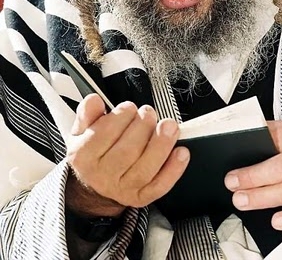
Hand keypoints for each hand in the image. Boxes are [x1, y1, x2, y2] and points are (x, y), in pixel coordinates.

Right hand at [66, 94, 189, 214]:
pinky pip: (159, 186)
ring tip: (170, 126)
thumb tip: (94, 100)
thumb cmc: (93, 151)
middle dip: (144, 126)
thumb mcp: (83, 129)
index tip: (130, 107)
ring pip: (145, 169)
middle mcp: (102, 175)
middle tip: (149, 113)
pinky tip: (181, 152)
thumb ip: (88, 112)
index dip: (122, 116)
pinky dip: (174, 169)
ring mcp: (122, 189)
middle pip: (128, 151)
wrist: (94, 183)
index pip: (104, 133)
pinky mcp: (141, 197)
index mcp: (84, 156)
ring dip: (162, 144)